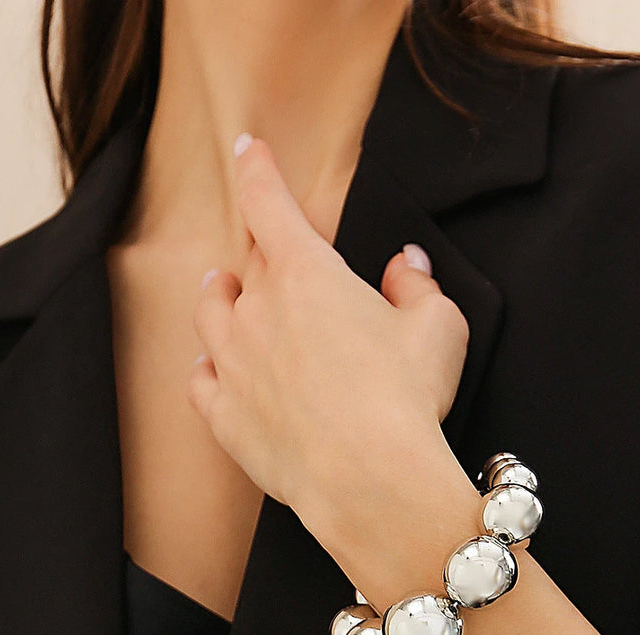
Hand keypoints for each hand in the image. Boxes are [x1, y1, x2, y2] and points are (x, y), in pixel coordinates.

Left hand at [187, 133, 468, 517]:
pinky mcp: (225, 417)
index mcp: (307, 274)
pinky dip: (207, 369)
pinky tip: (213, 370)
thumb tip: (407, 266)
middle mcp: (257, 311)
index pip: (269, 203)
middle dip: (261, 255)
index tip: (247, 150)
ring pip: (210, 314)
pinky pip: (201, 381)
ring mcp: (233, 365)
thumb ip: (418, 287)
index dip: (257, 170)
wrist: (368, 479)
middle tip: (273, 258)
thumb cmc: (407, 397)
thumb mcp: (438, 328)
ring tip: (224, 292)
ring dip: (219, 298)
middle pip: (248, 265)